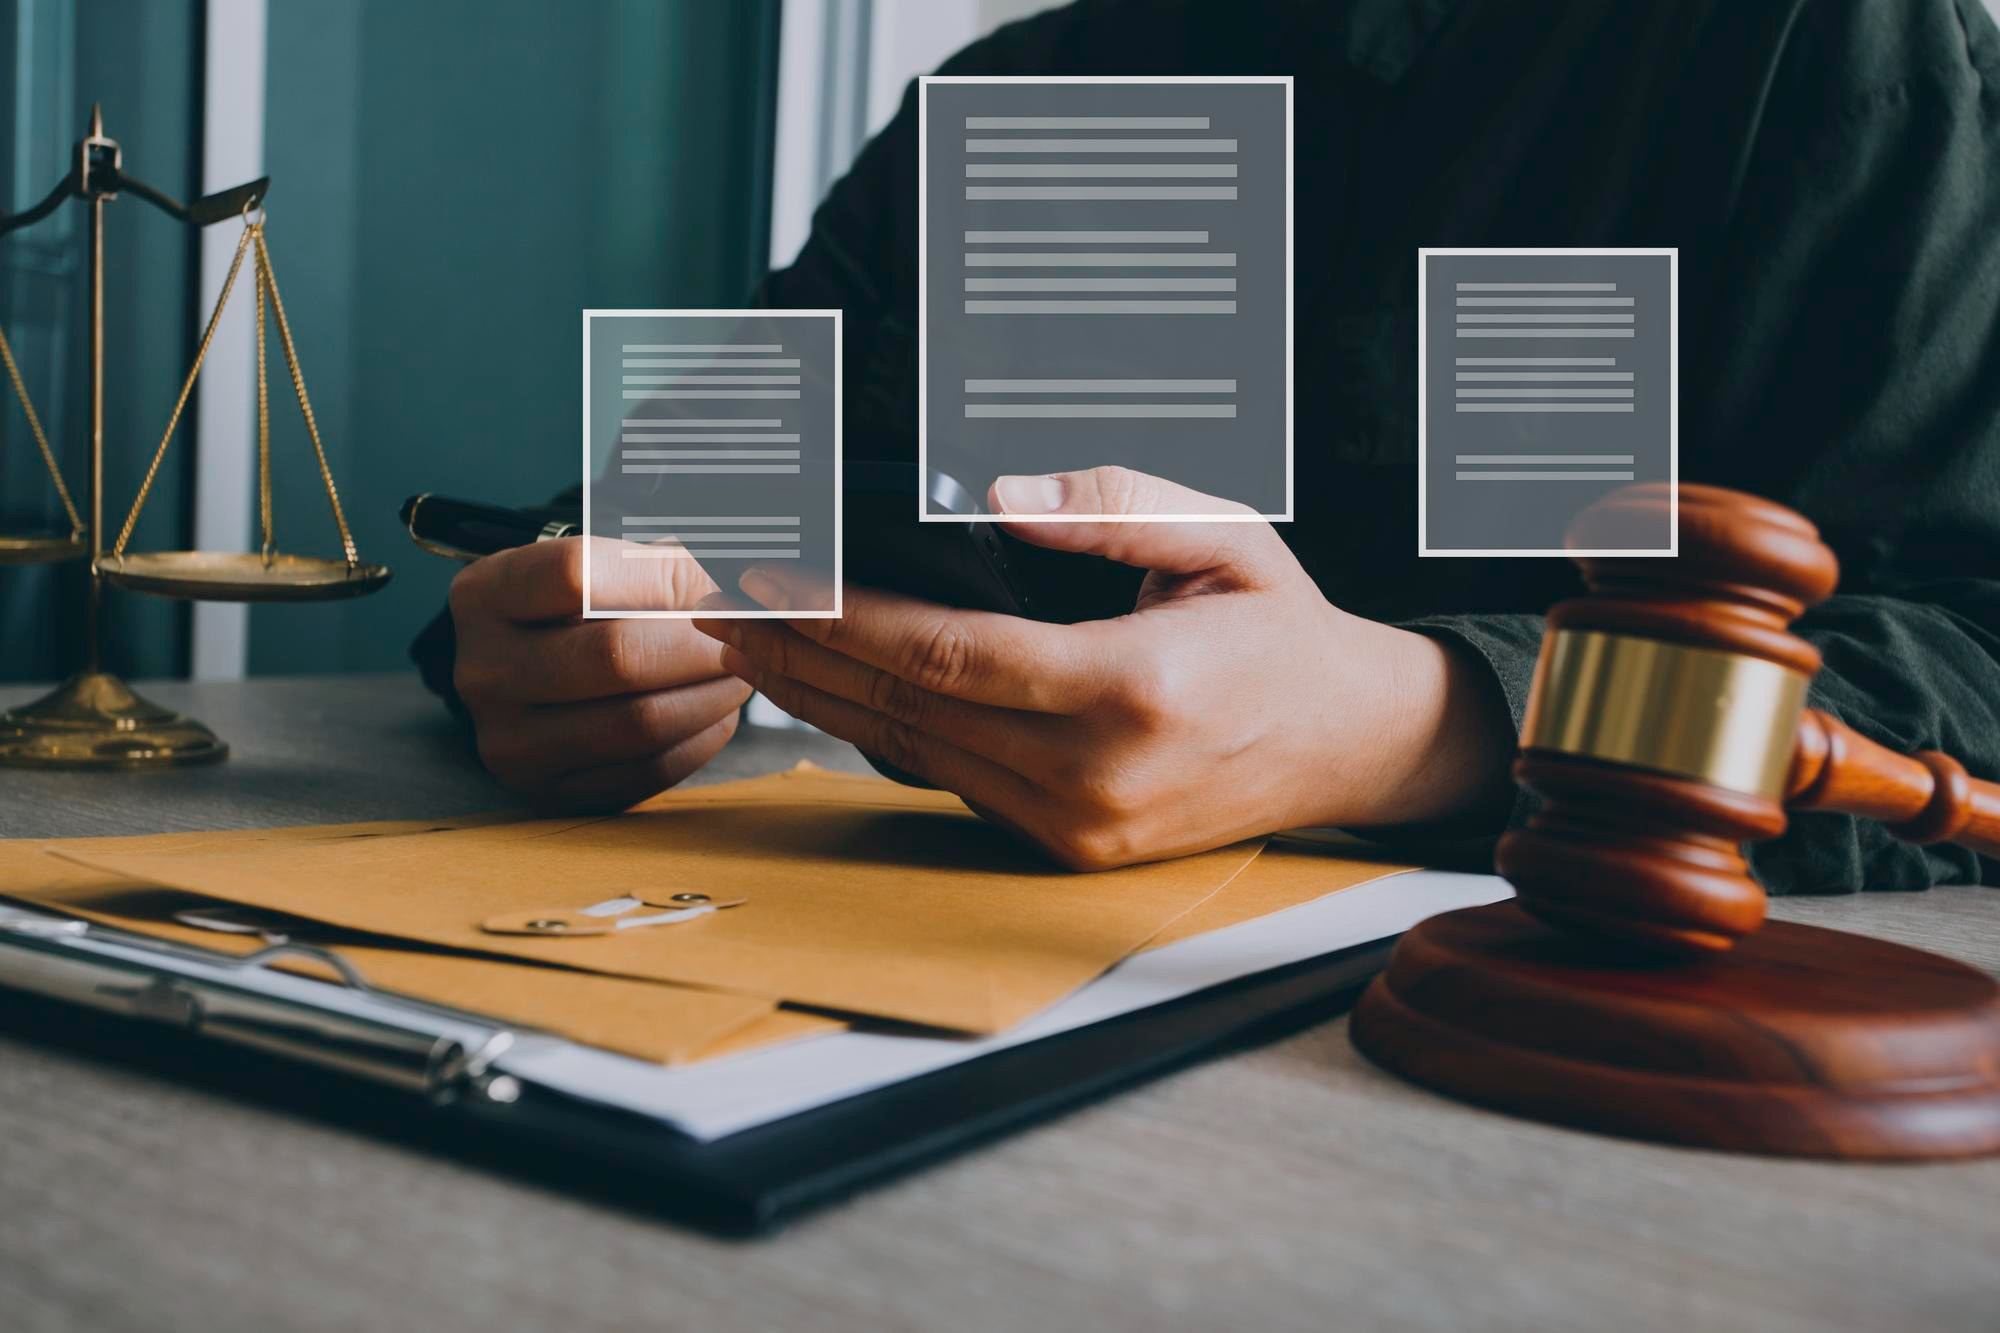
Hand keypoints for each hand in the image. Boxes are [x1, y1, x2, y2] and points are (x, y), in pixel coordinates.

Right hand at [449, 537, 750, 808]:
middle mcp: (484, 670)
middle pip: (615, 657)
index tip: (707, 583)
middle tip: (739, 638)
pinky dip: (699, 739)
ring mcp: (509, 739)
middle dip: (700, 645)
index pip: (575, 573)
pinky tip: (714, 712)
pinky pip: (646, 771)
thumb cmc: (578, 605)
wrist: (525, 670)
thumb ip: (663, 565)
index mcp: (485, 594)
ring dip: (710, 696)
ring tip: (735, 674)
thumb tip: (735, 598)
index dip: (660, 575)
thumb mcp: (600, 563)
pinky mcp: (547, 791)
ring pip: (639, 723)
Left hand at [694, 467, 1514, 868]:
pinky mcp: (1072, 847)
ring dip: (819, 698)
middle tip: (714, 599)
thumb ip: (1107, 505)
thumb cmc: (1281, 626)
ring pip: (913, 755)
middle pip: (905, 710)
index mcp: (1131, 690)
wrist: (1351, 741)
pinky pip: (952, 781)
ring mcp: (1079, 827)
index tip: (762, 573)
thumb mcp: (1223, 533)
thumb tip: (990, 490)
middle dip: (798, 652)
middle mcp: (1094, 776)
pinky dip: (879, 732)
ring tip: (745, 641)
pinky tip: (829, 691)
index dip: (839, 614)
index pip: (943, 652)